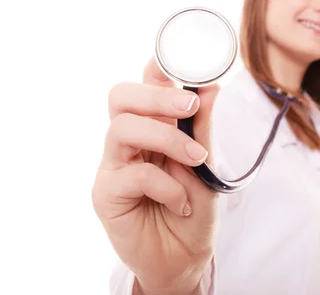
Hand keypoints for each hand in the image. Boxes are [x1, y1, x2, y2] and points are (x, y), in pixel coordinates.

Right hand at [92, 57, 219, 293]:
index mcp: (154, 126)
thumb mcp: (207, 165)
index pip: (144, 87)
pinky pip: (132, 174)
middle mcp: (130, 140)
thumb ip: (202, 128)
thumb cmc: (196, 207)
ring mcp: (114, 164)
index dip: (155, 69)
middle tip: (189, 105)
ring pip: (122, 128)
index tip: (178, 64)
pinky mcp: (106, 193)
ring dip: (166, 138)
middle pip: (121, 96)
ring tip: (196, 158)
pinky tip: (182, 202)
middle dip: (156, 95)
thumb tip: (211, 87)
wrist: (187, 256)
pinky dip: (166, 185)